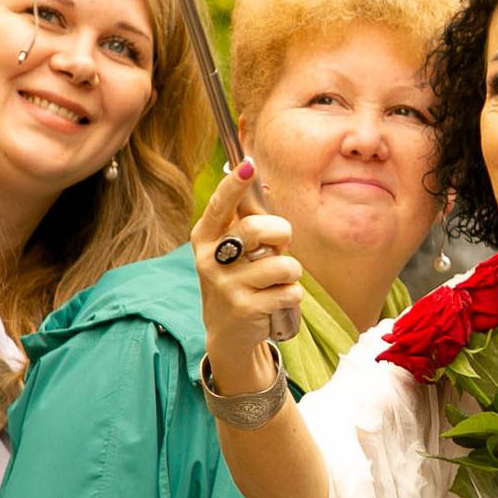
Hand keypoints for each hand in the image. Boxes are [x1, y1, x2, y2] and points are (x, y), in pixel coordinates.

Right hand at [192, 160, 301, 391]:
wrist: (228, 332)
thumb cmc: (236, 280)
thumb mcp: (230, 250)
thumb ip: (243, 219)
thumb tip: (257, 178)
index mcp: (205, 238)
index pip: (220, 206)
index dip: (235, 185)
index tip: (248, 165)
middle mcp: (211, 260)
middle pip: (259, 230)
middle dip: (282, 233)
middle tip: (282, 243)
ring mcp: (227, 286)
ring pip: (283, 264)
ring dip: (291, 272)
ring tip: (277, 281)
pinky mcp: (246, 308)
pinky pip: (290, 291)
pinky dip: (292, 295)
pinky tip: (275, 301)